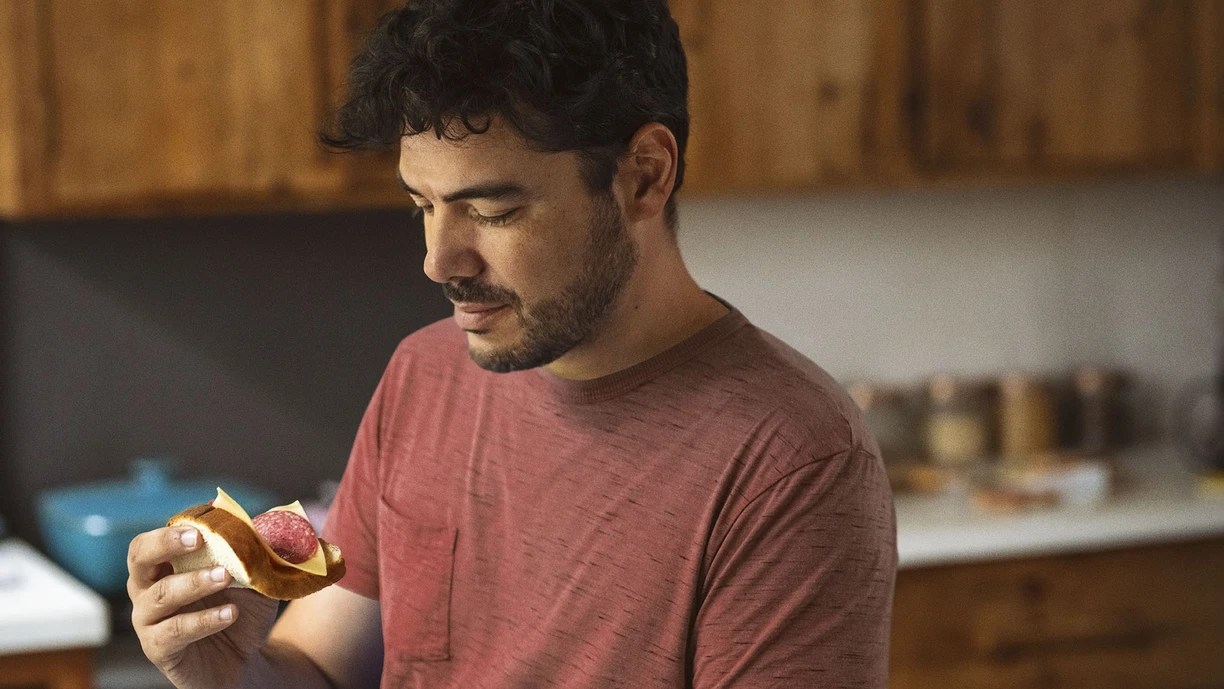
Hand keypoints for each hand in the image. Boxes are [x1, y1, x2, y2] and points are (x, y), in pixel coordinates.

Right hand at [127, 526, 279, 688]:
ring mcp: (150, 620)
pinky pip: (174, 631)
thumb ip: (253, 547)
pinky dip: (203, 620)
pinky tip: (231, 612)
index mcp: (166, 565)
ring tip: (226, 576)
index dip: (176, 527)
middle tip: (198, 539)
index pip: (156, 537)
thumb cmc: (241, 609)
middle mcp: (148, 589)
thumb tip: (261, 517)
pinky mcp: (159, 649)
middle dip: (165, 543)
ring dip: (194, 582)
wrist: (245, 659)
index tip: (205, 519)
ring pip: (160, 595)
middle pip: (139, 557)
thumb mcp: (254, 575)